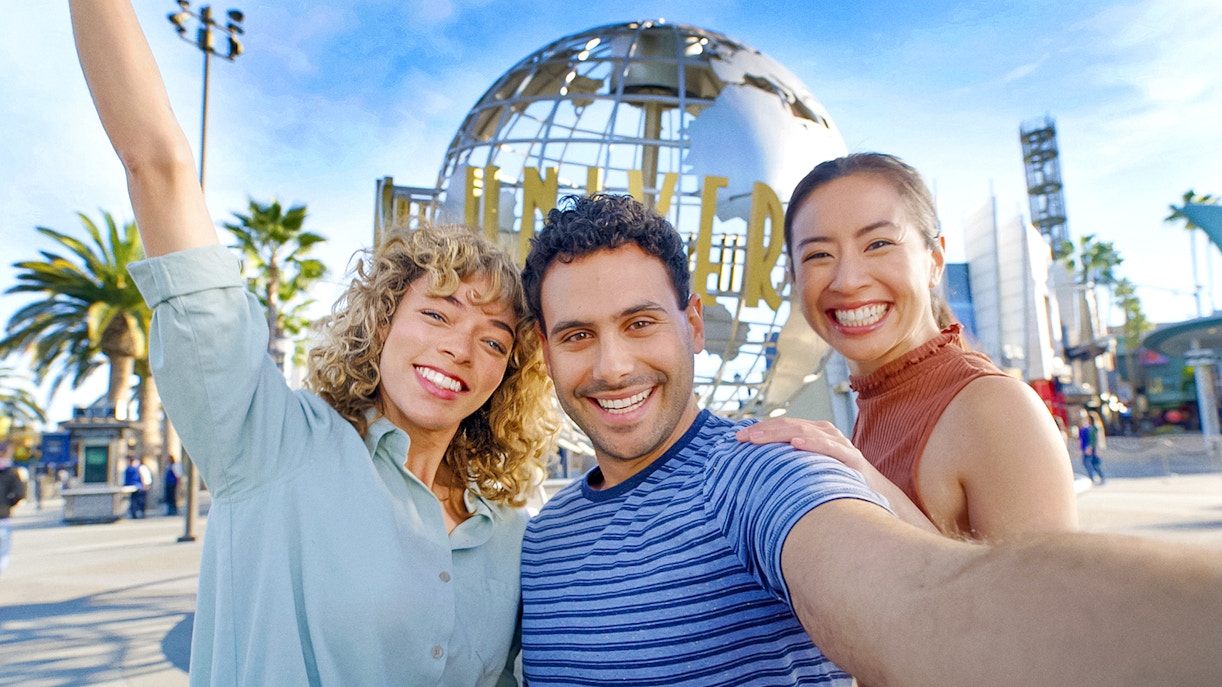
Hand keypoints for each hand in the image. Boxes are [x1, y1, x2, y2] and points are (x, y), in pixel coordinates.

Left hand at [736, 418, 869, 473]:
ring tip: (758, 438)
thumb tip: (756, 474)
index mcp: (814, 434)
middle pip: (789, 425)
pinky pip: (829, 447)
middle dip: (763, 431)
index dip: (760, 429)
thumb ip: (790, 466)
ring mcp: (839, 443)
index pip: (782, 426)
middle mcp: (826, 433)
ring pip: (804, 431)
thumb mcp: (810, 471)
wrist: (875, 496)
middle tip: (741, 438)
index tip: (737, 439)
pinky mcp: (851, 457)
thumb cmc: (838, 483)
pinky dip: (811, 443)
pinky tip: (796, 443)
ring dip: (778, 434)